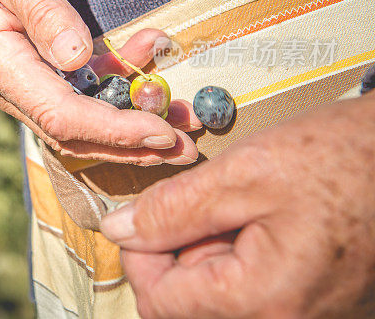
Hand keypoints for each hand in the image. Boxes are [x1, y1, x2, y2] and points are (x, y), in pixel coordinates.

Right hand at [0, 0, 200, 164]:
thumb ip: (44, 12)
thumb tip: (76, 57)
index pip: (60, 115)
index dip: (113, 129)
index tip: (163, 131)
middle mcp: (5, 85)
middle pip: (73, 133)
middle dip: (131, 142)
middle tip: (187, 147)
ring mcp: (20, 82)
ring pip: (80, 121)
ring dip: (131, 123)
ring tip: (182, 116)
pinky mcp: (36, 71)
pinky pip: (80, 93)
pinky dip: (117, 87)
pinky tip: (148, 61)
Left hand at [100, 91, 374, 317]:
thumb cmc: (343, 160)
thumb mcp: (243, 173)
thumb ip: (172, 208)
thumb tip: (120, 230)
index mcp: (264, 300)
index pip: (160, 303)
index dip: (139, 255)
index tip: (142, 218)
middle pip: (188, 303)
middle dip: (181, 251)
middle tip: (210, 202)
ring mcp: (304, 316)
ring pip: (218, 297)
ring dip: (210, 252)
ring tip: (244, 207)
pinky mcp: (314, 305)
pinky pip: (252, 292)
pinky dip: (240, 257)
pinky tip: (263, 223)